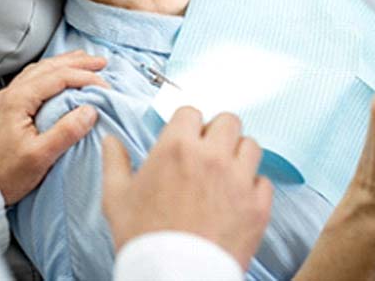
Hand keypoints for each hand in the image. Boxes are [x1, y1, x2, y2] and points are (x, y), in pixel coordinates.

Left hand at [0, 49, 107, 204]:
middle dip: (77, 62)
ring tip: (84, 62)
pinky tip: (58, 76)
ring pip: (40, 70)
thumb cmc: (4, 174)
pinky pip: (33, 78)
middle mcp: (11, 93)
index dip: (84, 76)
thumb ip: (66, 131)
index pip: (58, 77)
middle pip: (49, 67)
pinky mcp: (7, 106)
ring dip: (64, 63)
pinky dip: (51, 72)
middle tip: (101, 62)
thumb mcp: (40, 157)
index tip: (104, 84)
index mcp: (19, 99)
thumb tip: (89, 111)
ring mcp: (7, 98)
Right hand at [102, 106, 272, 270]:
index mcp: (177, 146)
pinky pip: (264, 182)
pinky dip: (253, 188)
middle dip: (218, 133)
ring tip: (227, 173)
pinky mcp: (257, 206)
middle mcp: (211, 156)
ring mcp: (238, 180)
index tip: (186, 138)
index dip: (188, 124)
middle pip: (228, 121)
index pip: (192, 111)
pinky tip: (238, 199)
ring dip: (239, 155)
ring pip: (251, 146)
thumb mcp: (116, 197)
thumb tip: (110, 140)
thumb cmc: (143, 239)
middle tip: (209, 152)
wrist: (172, 278)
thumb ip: (114, 161)